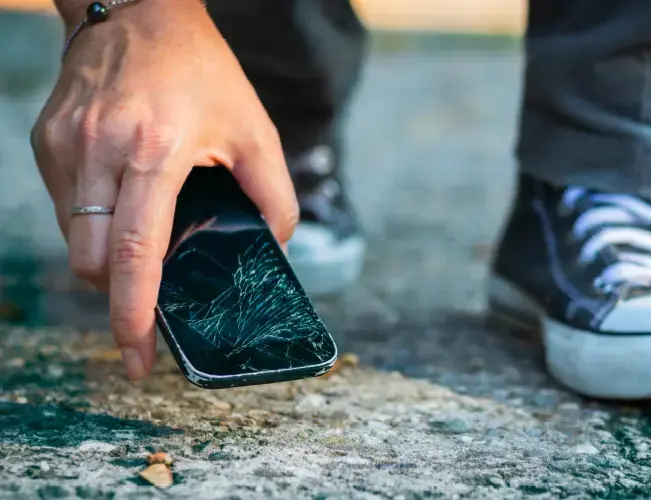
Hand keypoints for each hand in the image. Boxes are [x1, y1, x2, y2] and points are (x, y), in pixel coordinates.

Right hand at [31, 0, 297, 379]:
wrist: (138, 9)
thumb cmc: (201, 69)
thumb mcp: (255, 128)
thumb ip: (274, 194)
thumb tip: (275, 247)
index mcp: (154, 153)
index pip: (133, 252)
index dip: (133, 312)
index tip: (137, 354)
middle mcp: (99, 151)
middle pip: (91, 260)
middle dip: (117, 293)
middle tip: (147, 303)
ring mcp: (65, 145)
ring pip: (73, 238)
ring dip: (104, 258)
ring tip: (140, 246)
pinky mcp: (47, 139)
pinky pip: (63, 207)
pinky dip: (91, 225)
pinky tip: (121, 208)